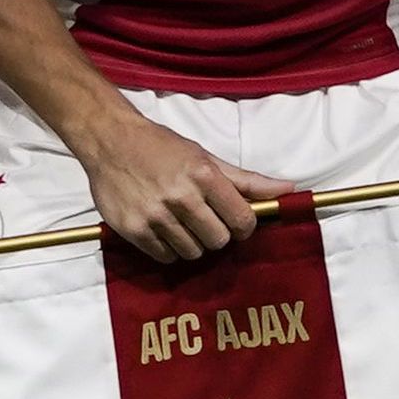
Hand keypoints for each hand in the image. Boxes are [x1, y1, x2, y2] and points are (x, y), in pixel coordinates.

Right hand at [67, 110, 285, 265]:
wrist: (110, 141)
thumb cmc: (162, 147)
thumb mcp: (206, 157)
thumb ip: (247, 180)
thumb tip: (288, 189)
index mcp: (204, 175)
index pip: (242, 221)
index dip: (243, 226)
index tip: (236, 221)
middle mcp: (181, 197)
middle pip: (219, 241)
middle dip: (217, 234)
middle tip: (205, 220)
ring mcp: (156, 216)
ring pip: (193, 253)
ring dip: (192, 242)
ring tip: (182, 222)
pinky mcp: (134, 230)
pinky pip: (166, 257)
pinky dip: (169, 248)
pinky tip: (164, 229)